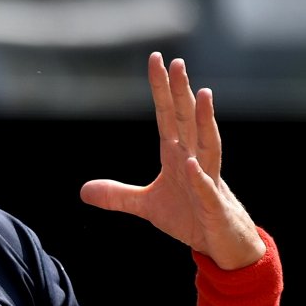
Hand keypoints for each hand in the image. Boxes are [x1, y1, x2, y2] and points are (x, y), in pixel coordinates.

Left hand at [79, 52, 263, 268]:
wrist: (221, 245)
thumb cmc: (190, 217)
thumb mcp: (146, 206)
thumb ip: (118, 195)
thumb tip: (84, 190)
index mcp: (178, 155)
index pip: (168, 116)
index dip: (162, 89)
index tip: (157, 59)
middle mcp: (195, 160)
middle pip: (188, 121)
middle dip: (182, 93)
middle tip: (178, 62)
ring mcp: (208, 181)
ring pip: (208, 145)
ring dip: (205, 121)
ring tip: (203, 94)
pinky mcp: (214, 206)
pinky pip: (207, 190)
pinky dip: (199, 178)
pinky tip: (191, 165)